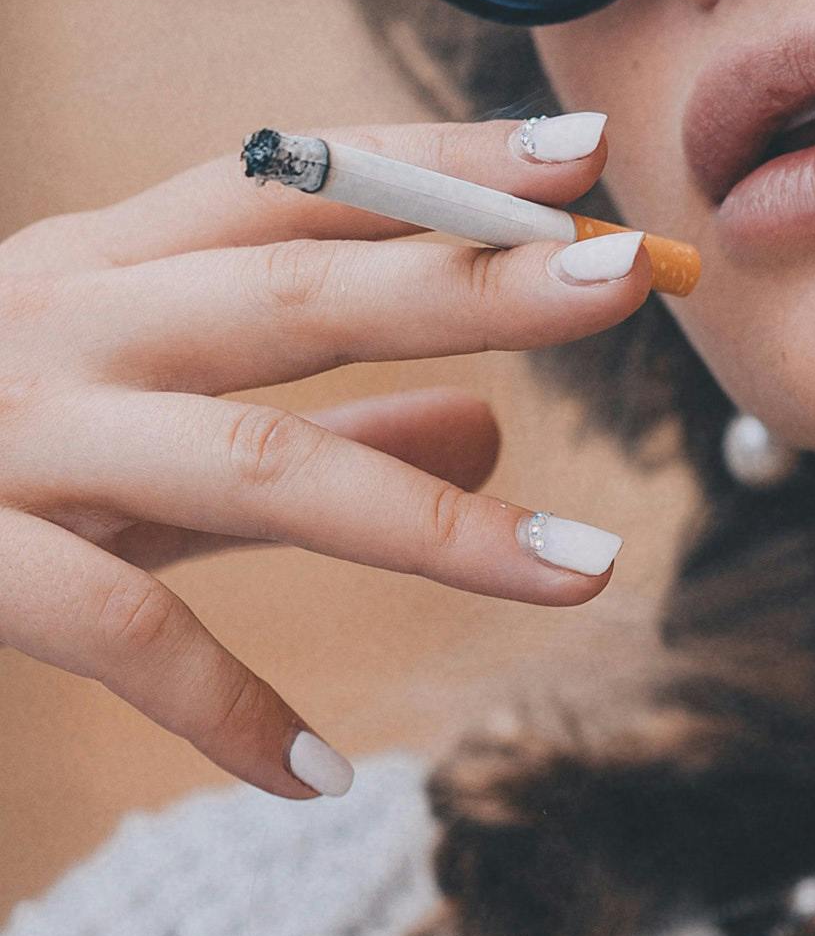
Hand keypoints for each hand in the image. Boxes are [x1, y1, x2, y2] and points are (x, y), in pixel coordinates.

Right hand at [0, 112, 656, 798]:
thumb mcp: (125, 425)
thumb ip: (305, 426)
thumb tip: (495, 418)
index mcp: (96, 269)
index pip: (293, 185)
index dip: (438, 166)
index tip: (586, 158)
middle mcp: (61, 326)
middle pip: (299, 291)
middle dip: (473, 282)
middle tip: (632, 281)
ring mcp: (11, 438)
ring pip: (251, 465)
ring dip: (431, 520)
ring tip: (583, 574)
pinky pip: (116, 628)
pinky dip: (227, 706)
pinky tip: (318, 776)